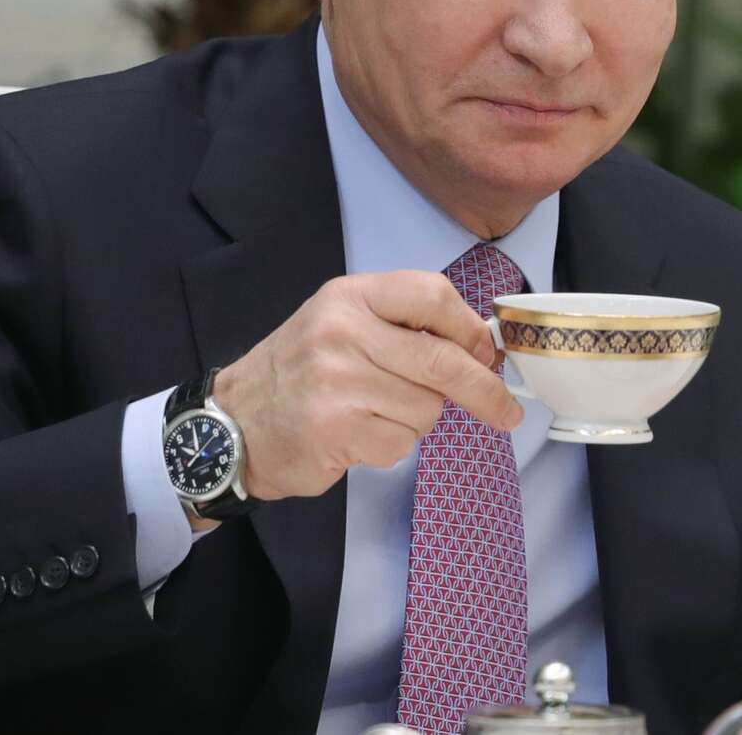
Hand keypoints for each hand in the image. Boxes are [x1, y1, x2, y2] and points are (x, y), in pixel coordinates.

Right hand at [212, 271, 522, 501]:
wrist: (234, 423)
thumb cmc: (301, 372)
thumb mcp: (342, 324)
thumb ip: (402, 327)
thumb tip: (481, 350)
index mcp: (349, 296)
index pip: (432, 295)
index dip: (470, 328)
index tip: (488, 354)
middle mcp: (342, 331)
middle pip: (442, 360)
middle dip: (484, 390)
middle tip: (507, 410)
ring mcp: (338, 381)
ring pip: (427, 408)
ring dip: (416, 419)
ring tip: (375, 411)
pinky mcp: (337, 429)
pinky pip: (402, 442)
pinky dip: (392, 445)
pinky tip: (358, 434)